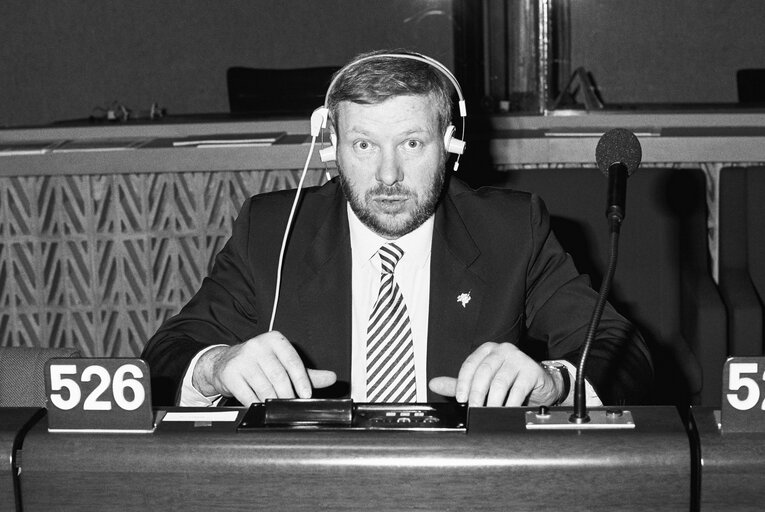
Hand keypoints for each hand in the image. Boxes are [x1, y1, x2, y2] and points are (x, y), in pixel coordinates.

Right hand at [192, 330, 336, 404]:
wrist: (224, 362)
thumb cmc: (258, 362)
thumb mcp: (283, 363)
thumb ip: (307, 372)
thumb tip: (331, 378)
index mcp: (275, 340)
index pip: (292, 361)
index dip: (301, 380)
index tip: (306, 395)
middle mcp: (258, 346)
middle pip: (279, 376)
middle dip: (287, 395)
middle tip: (291, 405)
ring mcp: (242, 359)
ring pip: (264, 387)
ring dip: (272, 401)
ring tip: (276, 406)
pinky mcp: (230, 373)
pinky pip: (247, 394)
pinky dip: (256, 403)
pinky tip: (259, 405)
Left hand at [428, 342, 560, 406]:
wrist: (540, 384)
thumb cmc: (510, 381)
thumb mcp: (482, 382)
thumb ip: (458, 384)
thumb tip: (434, 384)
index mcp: (487, 350)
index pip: (470, 364)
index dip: (462, 383)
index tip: (460, 399)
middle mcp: (502, 350)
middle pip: (484, 372)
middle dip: (476, 394)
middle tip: (473, 410)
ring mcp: (518, 358)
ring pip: (499, 382)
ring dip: (492, 401)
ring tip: (488, 413)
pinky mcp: (531, 371)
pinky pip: (517, 389)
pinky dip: (510, 403)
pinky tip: (506, 411)